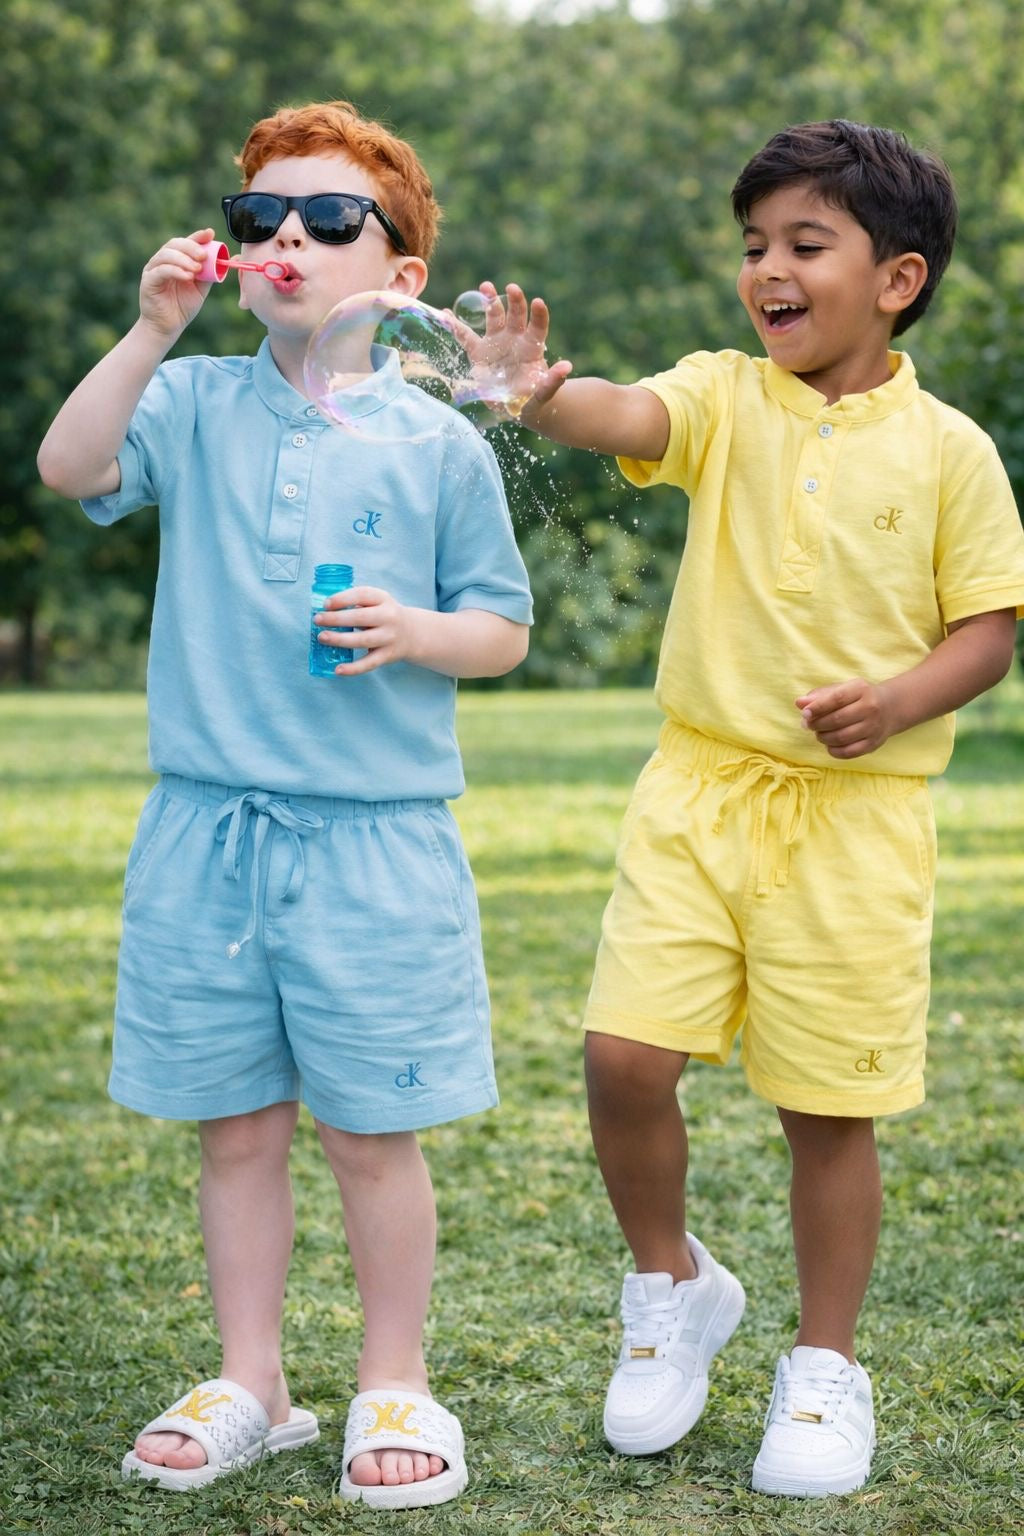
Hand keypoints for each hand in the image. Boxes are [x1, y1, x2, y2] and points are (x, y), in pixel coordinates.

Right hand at [139, 228, 218, 338]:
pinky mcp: (148, 281)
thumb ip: (208, 274)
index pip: (185, 242)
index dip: (197, 236)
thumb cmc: (182, 307)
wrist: (167, 326)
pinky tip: (187, 277)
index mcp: (175, 260)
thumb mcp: (200, 289)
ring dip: (184, 259)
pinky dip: (176, 271)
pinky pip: (161, 271)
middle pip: (174, 244)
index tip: (210, 233)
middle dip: (191, 247)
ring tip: (197, 269)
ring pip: (166, 255)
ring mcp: (153, 270)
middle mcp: (162, 261)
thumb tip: (224, 260)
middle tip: (203, 256)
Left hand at [313, 586, 416, 673]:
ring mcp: (389, 637)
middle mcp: (388, 617)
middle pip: (360, 617)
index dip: (343, 598)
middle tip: (317, 620)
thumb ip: (357, 602)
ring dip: (340, 639)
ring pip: (362, 640)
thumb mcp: (377, 601)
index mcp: (383, 599)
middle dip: (336, 619)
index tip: (326, 604)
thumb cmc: (385, 614)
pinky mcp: (387, 655)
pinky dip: (353, 668)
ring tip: (322, 637)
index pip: (362, 595)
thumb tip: (326, 610)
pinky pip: (369, 663)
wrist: (412, 633)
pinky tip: (338, 669)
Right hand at [447, 282, 572, 416]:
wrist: (517, 405)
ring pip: (494, 318)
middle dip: (514, 301)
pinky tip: (446, 313)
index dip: (538, 314)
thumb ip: (553, 381)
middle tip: (512, 288)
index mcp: (532, 348)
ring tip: (486, 286)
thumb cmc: (534, 398)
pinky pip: (465, 337)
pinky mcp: (480, 353)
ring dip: (490, 301)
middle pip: (516, 315)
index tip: (538, 302)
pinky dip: (455, 326)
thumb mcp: (545, 393)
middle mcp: (515, 340)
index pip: (537, 326)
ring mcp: (496, 343)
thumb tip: (567, 366)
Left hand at [795, 679, 894, 758]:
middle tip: (808, 725)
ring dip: (823, 738)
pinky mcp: (873, 744)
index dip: (818, 707)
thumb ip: (819, 695)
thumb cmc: (858, 697)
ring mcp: (873, 727)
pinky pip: (848, 752)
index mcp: (861, 690)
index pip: (836, 699)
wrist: (890, 708)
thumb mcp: (842, 689)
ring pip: (841, 737)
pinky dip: (833, 751)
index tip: (804, 714)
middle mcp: (870, 708)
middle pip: (837, 720)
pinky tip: (829, 744)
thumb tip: (799, 703)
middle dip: (817, 724)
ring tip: (819, 733)